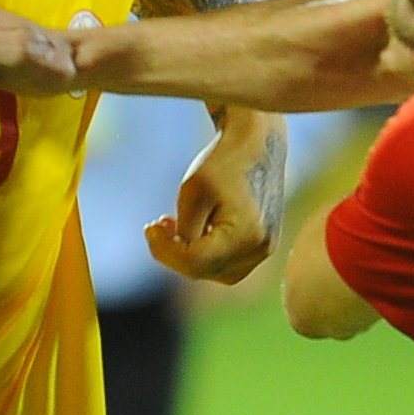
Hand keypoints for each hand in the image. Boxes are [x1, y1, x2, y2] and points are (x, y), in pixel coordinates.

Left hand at [150, 128, 279, 285]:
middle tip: (158, 226)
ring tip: (175, 227)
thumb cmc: (223, 162)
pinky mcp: (263, 245)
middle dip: (175, 253)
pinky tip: (197, 229)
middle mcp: (260, 248)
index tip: (149, 227)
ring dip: (191, 256)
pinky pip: (228, 263)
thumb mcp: (193, 191)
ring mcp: (264, 250)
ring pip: (216, 272)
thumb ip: (185, 229)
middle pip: (204, 270)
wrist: (258, 143)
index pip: (195, 262)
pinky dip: (207, 253)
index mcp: (245, 235)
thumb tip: (177, 255)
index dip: (164, 251)